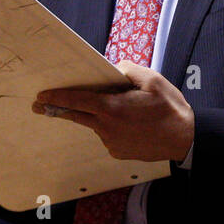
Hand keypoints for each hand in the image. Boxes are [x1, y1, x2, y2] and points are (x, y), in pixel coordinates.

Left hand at [34, 60, 194, 162]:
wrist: (184, 139)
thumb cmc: (169, 107)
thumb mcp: (151, 79)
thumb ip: (127, 70)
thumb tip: (112, 71)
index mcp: (112, 108)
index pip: (77, 101)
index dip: (57, 98)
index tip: (42, 96)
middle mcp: (107, 128)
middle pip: (77, 116)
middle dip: (57, 110)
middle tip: (39, 105)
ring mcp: (111, 143)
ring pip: (96, 124)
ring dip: (99, 115)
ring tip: (126, 109)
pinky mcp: (118, 152)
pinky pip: (108, 135)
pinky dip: (112, 127)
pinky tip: (131, 123)